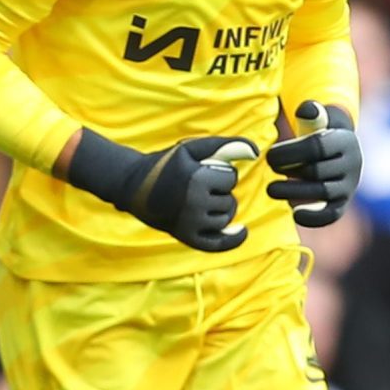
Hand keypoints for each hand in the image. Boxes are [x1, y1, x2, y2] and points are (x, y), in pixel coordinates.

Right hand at [66, 131, 257, 251]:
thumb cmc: (167, 164)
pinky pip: (217, 244)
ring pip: (225, 219)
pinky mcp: (186, 238)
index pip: (230, 179)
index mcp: (196, 180)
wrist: (134, 186)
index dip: (221, 173)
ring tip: (202, 201)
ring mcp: (190, 224)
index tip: (203, 171)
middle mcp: (194, 204)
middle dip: (220, 192)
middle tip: (197, 188)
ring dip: (220, 210)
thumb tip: (256, 153)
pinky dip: (232, 240)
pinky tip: (242, 231)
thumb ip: (225, 145)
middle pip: (229, 200)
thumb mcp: (192, 148)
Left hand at [266, 101, 360, 228]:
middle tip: (270, 168)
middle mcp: (352, 164)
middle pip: (317, 170)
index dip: (290, 152)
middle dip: (289, 170)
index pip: (317, 147)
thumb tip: (306, 109)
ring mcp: (349, 186)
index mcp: (345, 141)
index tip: (271, 155)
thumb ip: (311, 113)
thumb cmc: (318, 135)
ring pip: (322, 192)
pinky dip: (314, 217)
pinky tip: (295, 213)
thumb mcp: (316, 120)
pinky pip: (331, 214)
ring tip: (272, 189)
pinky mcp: (342, 204)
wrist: (336, 154)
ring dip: (293, 192)